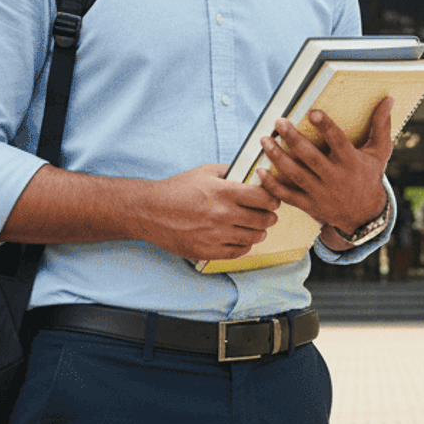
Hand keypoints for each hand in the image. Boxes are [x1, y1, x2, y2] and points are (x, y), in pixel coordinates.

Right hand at [148, 164, 279, 260]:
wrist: (150, 212)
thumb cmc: (177, 190)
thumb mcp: (205, 172)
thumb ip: (230, 171)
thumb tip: (253, 173)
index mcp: (224, 192)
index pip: (263, 197)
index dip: (272, 199)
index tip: (272, 200)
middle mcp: (222, 214)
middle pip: (262, 219)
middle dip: (269, 216)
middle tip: (269, 214)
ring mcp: (216, 235)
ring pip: (253, 237)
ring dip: (259, 232)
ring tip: (257, 228)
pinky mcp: (208, 251)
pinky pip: (238, 252)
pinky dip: (245, 246)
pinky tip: (243, 239)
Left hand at [256, 97, 394, 239]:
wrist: (363, 215)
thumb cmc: (369, 176)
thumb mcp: (379, 152)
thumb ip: (381, 125)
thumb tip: (388, 99)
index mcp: (351, 162)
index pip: (338, 142)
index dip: (326, 127)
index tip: (313, 111)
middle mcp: (335, 178)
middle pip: (311, 157)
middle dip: (293, 139)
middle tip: (279, 122)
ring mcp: (320, 193)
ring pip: (295, 175)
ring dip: (278, 158)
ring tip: (264, 140)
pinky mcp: (309, 205)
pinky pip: (287, 196)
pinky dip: (272, 185)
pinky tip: (260, 171)